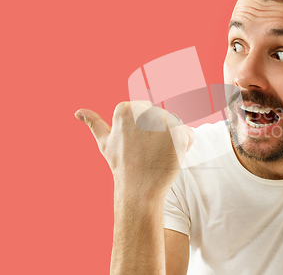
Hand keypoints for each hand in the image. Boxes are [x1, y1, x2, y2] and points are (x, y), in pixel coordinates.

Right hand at [75, 101, 193, 197]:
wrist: (139, 189)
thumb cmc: (122, 166)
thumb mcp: (105, 142)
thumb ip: (94, 124)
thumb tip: (78, 112)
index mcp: (125, 109)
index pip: (146, 110)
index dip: (145, 128)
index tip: (138, 143)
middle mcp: (143, 111)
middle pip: (162, 115)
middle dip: (159, 132)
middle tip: (148, 150)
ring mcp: (162, 122)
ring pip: (176, 124)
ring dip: (172, 138)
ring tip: (158, 154)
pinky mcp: (179, 133)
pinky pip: (188, 134)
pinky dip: (184, 145)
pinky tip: (171, 156)